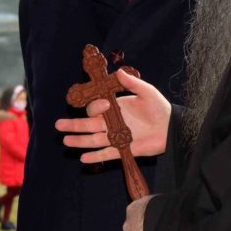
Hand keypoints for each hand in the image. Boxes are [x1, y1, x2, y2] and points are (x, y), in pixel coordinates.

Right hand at [56, 70, 171, 163]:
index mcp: (115, 108)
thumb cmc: (159, 107)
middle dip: (74, 125)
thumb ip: (133, 84)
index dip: (97, 106)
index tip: (105, 104)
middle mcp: (112, 122)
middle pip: (89, 124)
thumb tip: (119, 72)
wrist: (172, 128)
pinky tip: (83, 158)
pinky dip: (96, 156)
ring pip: (94, 139)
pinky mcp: (124, 149)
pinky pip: (107, 154)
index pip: (97, 108)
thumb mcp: (147, 92)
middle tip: (58, 125)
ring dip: (80, 141)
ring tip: (66, 141)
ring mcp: (116, 136)